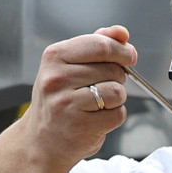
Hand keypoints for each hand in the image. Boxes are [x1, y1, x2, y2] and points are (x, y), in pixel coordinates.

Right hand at [20, 26, 135, 163]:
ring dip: (116, 98)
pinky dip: (114, 117)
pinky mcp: (81, 125)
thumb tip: (121, 33)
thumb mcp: (69, 66)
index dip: (122, 51)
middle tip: (104, 85)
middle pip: (113, 69)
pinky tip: (97, 118)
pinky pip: (117, 114)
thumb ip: (96, 45)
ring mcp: (67, 103)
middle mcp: (57, 78)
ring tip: (99, 103)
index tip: (129, 57)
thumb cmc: (59, 99)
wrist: (42, 139)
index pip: (100, 45)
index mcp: (55, 56)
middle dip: (118, 77)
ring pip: (117, 92)